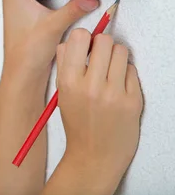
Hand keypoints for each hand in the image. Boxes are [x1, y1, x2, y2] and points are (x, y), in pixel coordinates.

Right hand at [56, 29, 142, 188]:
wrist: (95, 156)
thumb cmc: (77, 123)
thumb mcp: (62, 93)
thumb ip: (63, 65)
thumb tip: (69, 41)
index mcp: (69, 82)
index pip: (78, 37)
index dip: (83, 38)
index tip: (85, 44)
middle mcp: (91, 86)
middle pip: (103, 40)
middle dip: (102, 44)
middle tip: (100, 56)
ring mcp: (114, 93)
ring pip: (121, 51)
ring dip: (116, 56)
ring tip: (110, 69)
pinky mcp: (133, 100)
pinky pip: (132, 70)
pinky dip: (126, 73)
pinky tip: (119, 84)